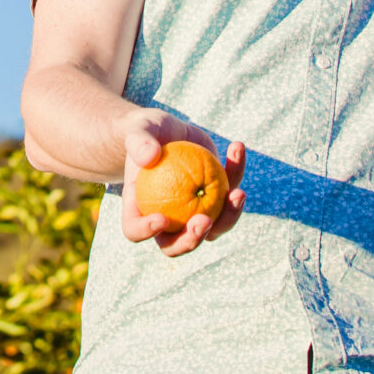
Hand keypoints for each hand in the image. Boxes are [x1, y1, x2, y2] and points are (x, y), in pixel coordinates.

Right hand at [118, 112, 248, 257]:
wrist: (168, 130)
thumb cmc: (145, 131)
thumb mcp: (138, 129)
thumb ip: (139, 141)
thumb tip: (149, 156)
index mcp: (139, 208)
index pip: (135, 230)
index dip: (146, 232)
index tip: (162, 218)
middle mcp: (167, 218)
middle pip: (177, 244)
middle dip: (192, 239)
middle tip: (204, 220)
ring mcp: (194, 212)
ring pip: (214, 229)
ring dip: (230, 216)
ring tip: (239, 193)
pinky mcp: (216, 198)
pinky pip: (230, 193)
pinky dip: (236, 172)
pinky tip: (236, 148)